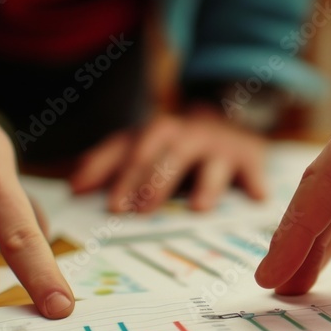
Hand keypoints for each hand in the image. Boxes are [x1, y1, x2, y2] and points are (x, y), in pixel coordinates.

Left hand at [68, 104, 267, 212]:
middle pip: (165, 154)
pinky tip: (256, 198)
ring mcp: (218, 145)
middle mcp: (186, 134)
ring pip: (208, 162)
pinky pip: (252, 169)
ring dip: (204, 184)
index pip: (130, 149)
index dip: (117, 174)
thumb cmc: (178, 146)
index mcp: (154, 133)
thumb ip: (110, 162)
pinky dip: (255, 182)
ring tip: (197, 209)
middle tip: (137, 210)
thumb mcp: (144, 146)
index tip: (108, 205)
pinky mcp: (249, 156)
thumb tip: (75, 187)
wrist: (231, 121)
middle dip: (152, 181)